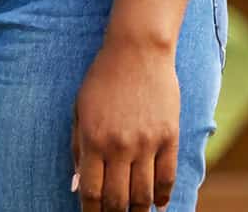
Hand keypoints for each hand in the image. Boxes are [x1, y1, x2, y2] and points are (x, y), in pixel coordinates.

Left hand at [71, 36, 178, 209]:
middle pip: (118, 199)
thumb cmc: (102, 80)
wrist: (137, 51)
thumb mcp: (79, 110)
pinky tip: (159, 206)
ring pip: (144, 195)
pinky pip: (168, 178)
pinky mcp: (169, 138)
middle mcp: (120, 146)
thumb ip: (78, 149)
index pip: (91, 191)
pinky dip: (164, 197)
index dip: (90, 211)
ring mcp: (147, 144)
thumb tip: (77, 186)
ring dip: (139, 211)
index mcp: (93, 139)